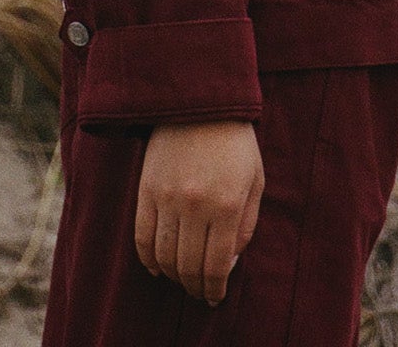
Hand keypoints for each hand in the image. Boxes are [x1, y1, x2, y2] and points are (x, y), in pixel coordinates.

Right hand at [134, 119, 263, 305]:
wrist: (200, 100)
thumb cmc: (234, 141)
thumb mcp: (255, 180)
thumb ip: (246, 224)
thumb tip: (230, 261)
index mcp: (226, 205)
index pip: (216, 266)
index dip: (214, 289)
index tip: (214, 297)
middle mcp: (195, 206)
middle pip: (188, 267)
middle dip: (194, 288)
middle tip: (199, 293)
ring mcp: (167, 197)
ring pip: (164, 257)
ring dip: (172, 276)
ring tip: (180, 280)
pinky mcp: (146, 188)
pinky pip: (142, 235)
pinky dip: (147, 258)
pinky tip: (156, 267)